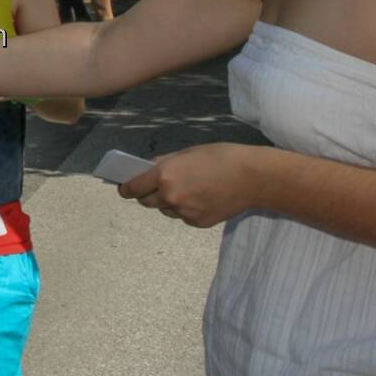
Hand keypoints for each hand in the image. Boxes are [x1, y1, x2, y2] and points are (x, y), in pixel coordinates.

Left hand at [117, 143, 262, 227]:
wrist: (253, 178)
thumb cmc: (220, 158)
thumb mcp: (187, 153)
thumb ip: (164, 163)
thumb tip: (147, 169)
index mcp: (164, 175)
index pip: (133, 188)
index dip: (126, 188)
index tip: (123, 188)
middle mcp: (171, 196)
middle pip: (146, 202)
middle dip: (146, 194)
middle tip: (153, 187)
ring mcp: (184, 212)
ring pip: (165, 210)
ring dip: (167, 202)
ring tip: (184, 189)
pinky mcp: (198, 223)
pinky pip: (183, 216)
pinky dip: (185, 209)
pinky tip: (200, 197)